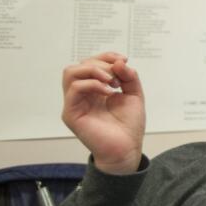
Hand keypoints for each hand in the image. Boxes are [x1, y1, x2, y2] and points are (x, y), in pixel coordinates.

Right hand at [61, 53, 145, 174]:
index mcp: (95, 89)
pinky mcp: (71, 113)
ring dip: (94, 70)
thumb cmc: (129, 126)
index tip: (124, 60)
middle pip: (79, 65)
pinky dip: (93, 84)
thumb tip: (119, 61)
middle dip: (101, 63)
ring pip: (71, 73)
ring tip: (111, 81)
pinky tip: (108, 92)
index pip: (90, 63)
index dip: (106, 56)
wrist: (127, 149)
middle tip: (117, 76)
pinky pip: (74, 89)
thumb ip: (129, 76)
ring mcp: (75, 103)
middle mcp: (82, 95)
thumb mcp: (134, 94)